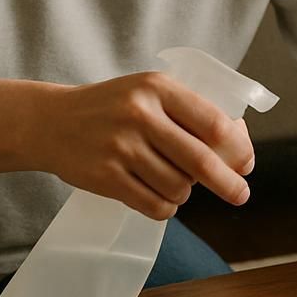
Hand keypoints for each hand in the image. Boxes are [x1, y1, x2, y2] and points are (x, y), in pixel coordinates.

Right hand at [36, 71, 253, 219]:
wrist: (50, 122)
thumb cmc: (113, 108)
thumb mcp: (148, 92)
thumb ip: (188, 112)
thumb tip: (239, 148)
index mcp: (157, 88)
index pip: (214, 122)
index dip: (238, 148)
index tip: (247, 163)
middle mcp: (140, 114)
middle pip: (201, 160)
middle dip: (228, 183)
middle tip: (240, 195)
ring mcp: (120, 147)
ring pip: (178, 186)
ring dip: (185, 193)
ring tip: (175, 184)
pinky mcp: (105, 176)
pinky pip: (154, 205)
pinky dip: (165, 208)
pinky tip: (160, 198)